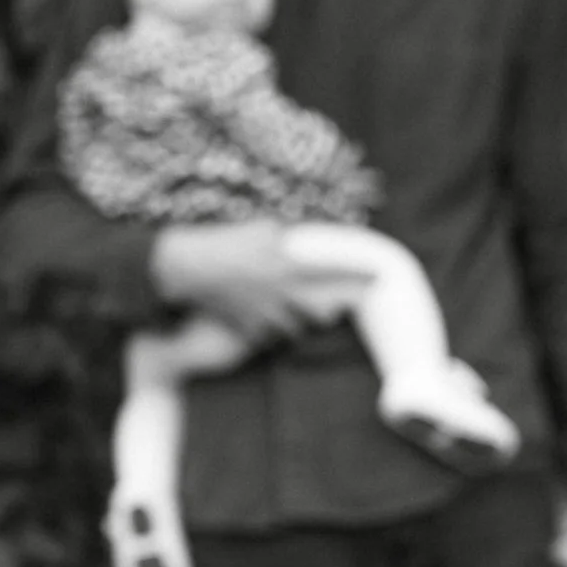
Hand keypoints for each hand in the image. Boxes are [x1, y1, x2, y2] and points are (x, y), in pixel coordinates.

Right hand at [149, 221, 344, 348]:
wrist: (187, 269)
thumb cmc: (224, 242)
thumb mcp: (262, 229)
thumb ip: (287, 239)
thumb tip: (302, 240)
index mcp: (288, 266)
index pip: (334, 275)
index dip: (360, 279)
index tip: (379, 278)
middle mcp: (282, 294)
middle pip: (323, 312)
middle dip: (332, 308)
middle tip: (338, 303)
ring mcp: (265, 315)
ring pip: (297, 328)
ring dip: (301, 320)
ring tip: (295, 309)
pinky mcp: (249, 330)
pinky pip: (272, 337)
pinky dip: (275, 330)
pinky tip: (270, 320)